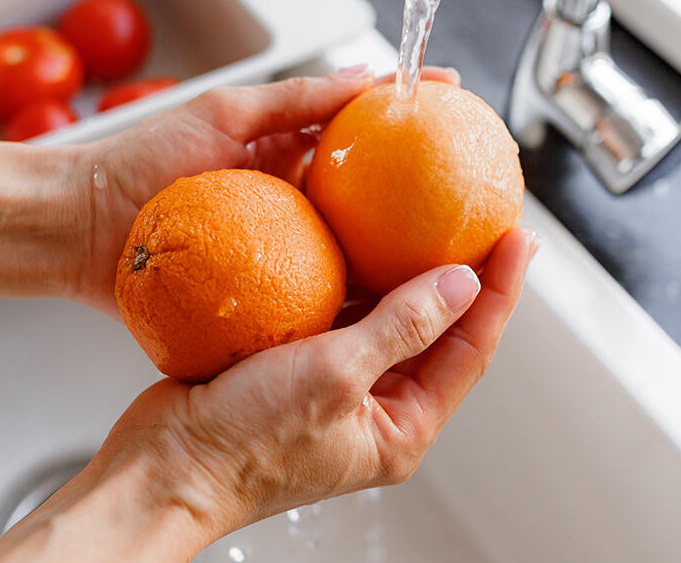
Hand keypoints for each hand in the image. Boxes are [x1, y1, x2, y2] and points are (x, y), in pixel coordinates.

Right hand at [0, 226, 536, 561]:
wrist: (163, 467)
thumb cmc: (244, 446)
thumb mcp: (335, 376)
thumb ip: (401, 326)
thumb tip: (460, 284)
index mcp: (399, 427)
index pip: (471, 349)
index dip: (500, 291)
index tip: (517, 239)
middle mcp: (374, 407)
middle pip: (437, 330)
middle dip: (462, 276)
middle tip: (483, 218)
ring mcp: (334, 384)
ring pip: (386, 316)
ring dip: (404, 269)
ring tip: (426, 214)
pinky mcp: (294, 364)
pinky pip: (337, 310)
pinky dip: (349, 274)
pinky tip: (350, 233)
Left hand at [62, 65, 460, 311]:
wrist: (78, 228)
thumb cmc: (136, 162)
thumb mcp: (220, 113)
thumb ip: (289, 100)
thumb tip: (361, 79)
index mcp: (281, 150)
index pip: (361, 129)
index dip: (410, 118)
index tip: (457, 106)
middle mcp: (288, 198)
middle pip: (370, 194)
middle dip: (423, 192)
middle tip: (475, 188)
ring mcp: (277, 243)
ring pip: (353, 247)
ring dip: (400, 252)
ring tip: (455, 252)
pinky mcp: (260, 288)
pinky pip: (317, 290)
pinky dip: (355, 295)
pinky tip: (394, 305)